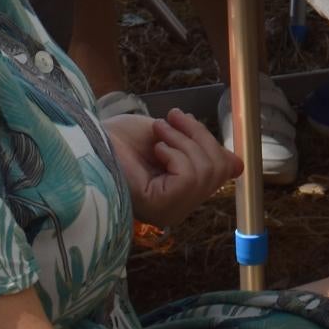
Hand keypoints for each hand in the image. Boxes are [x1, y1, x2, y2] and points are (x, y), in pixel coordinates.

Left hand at [105, 107, 240, 226]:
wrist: (90, 140)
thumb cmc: (120, 140)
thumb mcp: (169, 140)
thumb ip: (199, 151)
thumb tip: (238, 163)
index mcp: (182, 193)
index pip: (224, 172)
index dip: (214, 142)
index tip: (183, 120)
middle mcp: (178, 208)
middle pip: (218, 168)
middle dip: (197, 135)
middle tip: (170, 118)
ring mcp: (171, 210)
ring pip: (205, 171)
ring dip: (183, 141)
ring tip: (159, 132)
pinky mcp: (161, 206)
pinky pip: (189, 175)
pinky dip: (176, 154)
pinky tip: (156, 150)